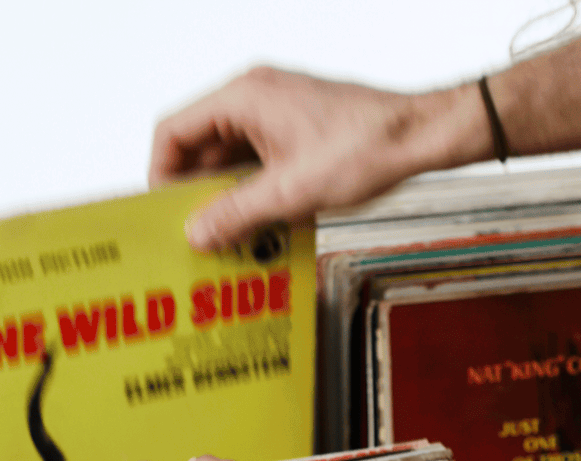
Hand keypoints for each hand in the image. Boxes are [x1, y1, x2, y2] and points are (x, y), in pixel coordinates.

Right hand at [150, 67, 487, 249]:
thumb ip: (237, 214)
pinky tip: (257, 231)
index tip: (164, 215)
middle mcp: (254, 100)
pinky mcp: (293, 135)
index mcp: (244, 98)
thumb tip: (196, 234)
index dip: (160, 176)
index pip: (174, 132)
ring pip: (228, 163)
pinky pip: (255, 167)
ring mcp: (274, 116)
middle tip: (192, 238)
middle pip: (198, 150)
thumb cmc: (367, 146)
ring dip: (225, 202)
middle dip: (193, 196)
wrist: (420, 136)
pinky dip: (251, 198)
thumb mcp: (292, 191)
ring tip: (225, 242)